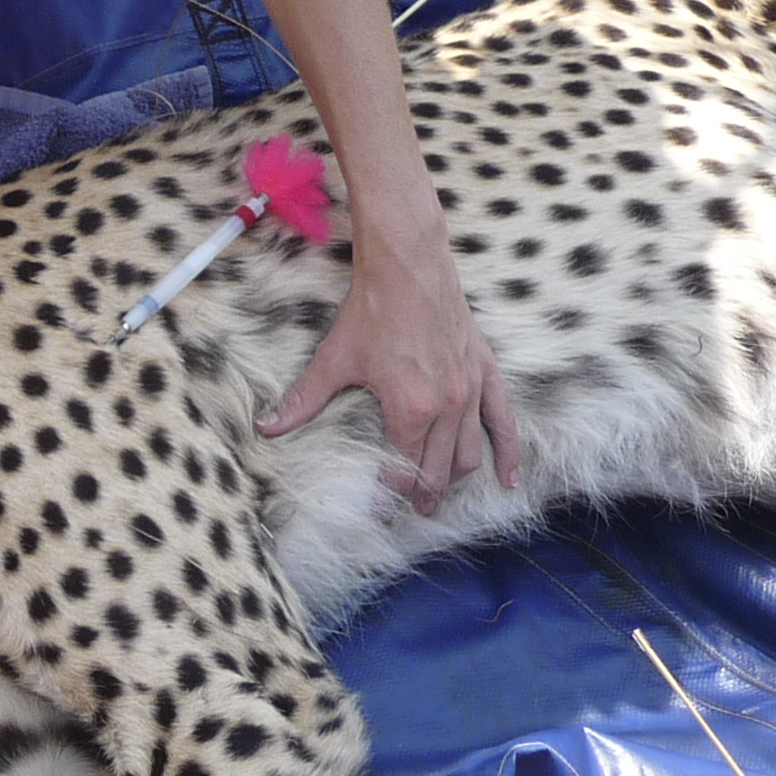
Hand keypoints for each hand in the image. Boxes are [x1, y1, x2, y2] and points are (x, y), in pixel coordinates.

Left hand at [263, 233, 520, 516]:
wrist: (407, 264)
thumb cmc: (371, 310)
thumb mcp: (334, 359)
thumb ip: (304, 400)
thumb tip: (268, 428)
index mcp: (411, 408)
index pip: (403, 468)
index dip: (390, 494)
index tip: (379, 511)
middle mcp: (448, 405)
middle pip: (438, 468)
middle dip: (423, 494)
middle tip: (410, 511)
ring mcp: (470, 389)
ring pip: (469, 452)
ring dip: (455, 479)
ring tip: (439, 496)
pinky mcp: (484, 371)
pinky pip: (503, 420)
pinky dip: (508, 452)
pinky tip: (507, 478)